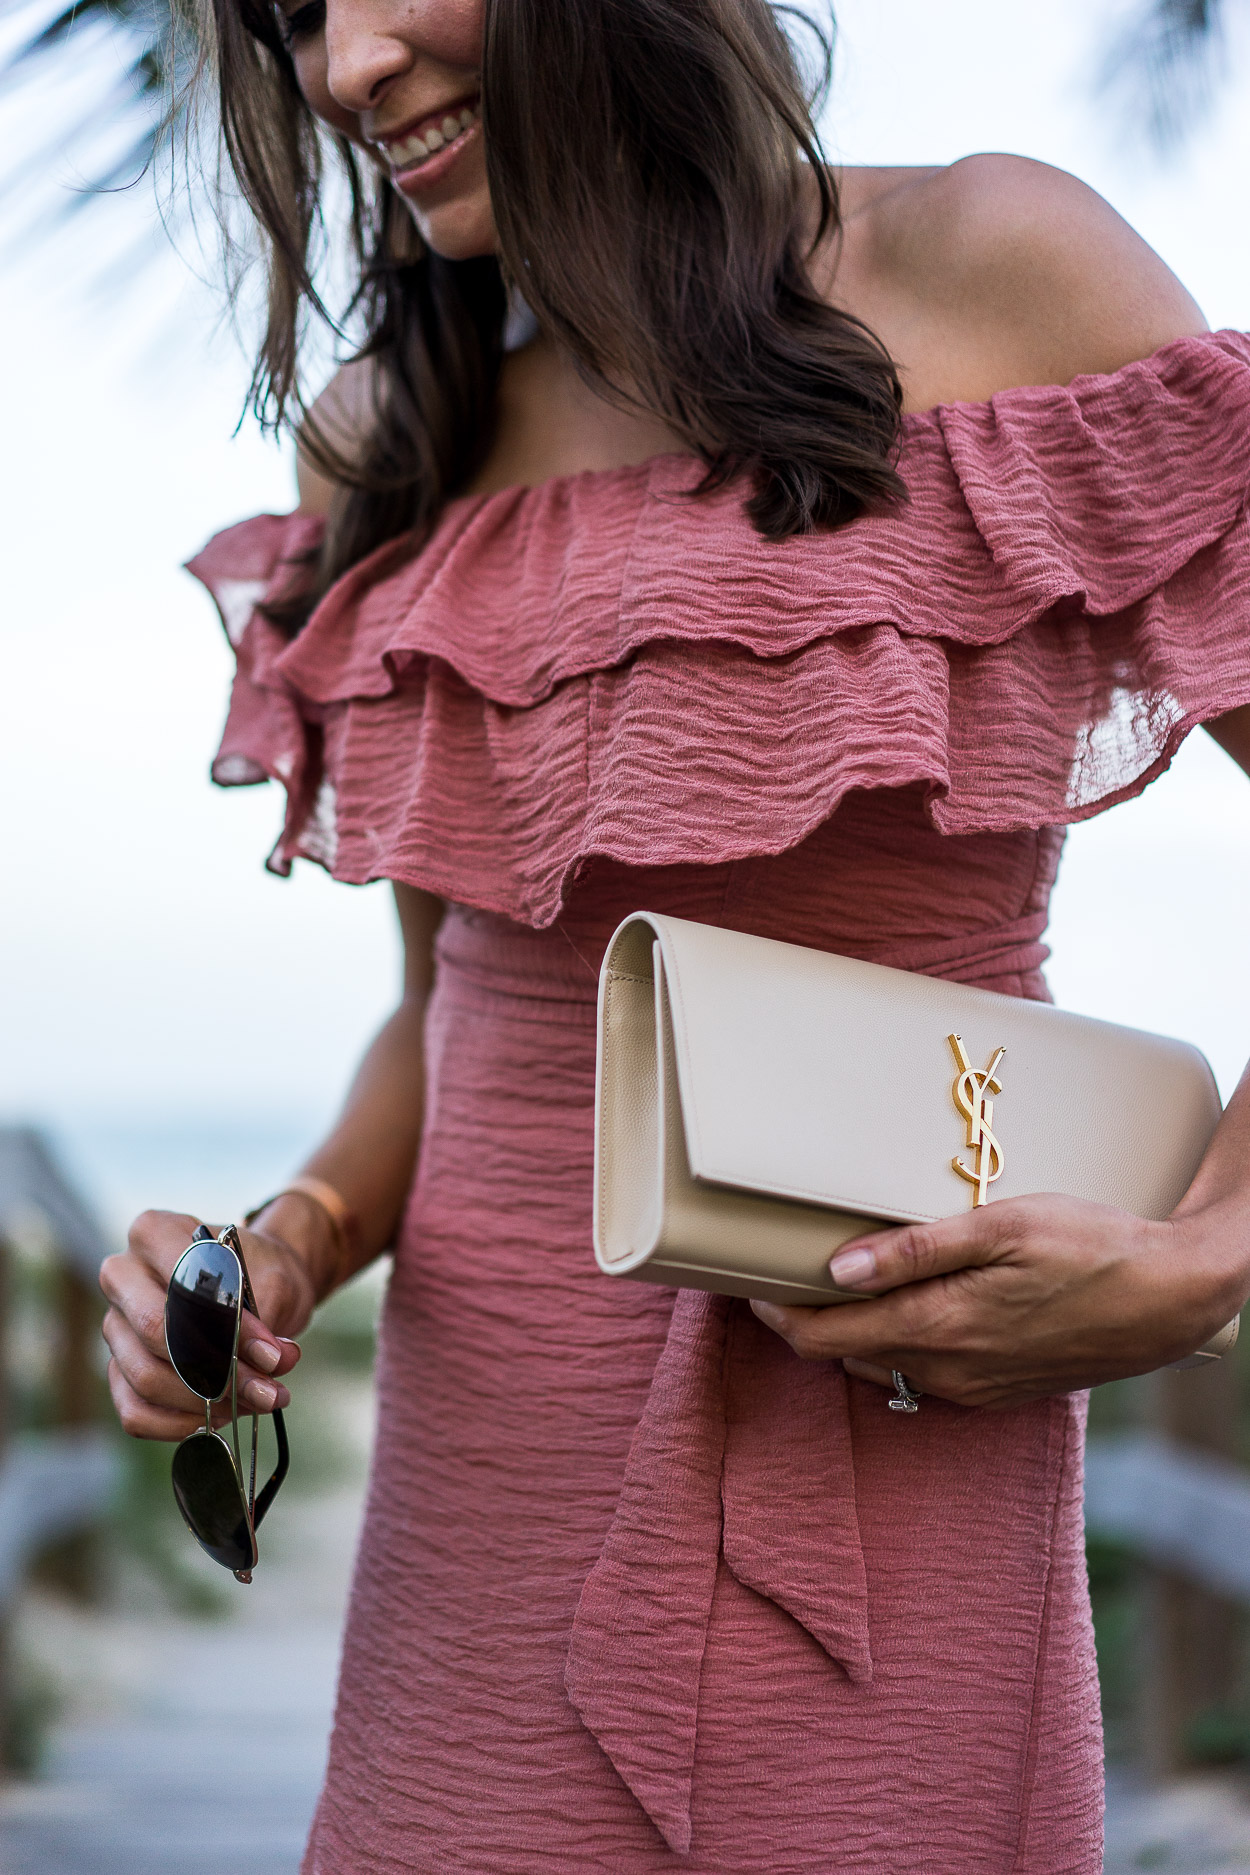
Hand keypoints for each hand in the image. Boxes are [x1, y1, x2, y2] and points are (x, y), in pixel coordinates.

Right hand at [100, 1210, 314, 1440]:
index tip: (272, 1354)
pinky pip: (135, 1413)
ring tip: (258, 1401)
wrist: (261, 1284)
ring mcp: (115, 1327)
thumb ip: (268, 1319)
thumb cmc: (262, 1273)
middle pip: (154, 1334)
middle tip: (267, 1389)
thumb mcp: (275, 1281)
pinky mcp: (119, 1371)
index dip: (225, 1329)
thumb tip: (270, 1363)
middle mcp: (122, 1277)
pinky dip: (181, 1425)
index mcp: (154, 1234)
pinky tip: (221, 1418)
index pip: (178, 1287)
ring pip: (146, 1379)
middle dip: (218, 1372)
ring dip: (208, 1404)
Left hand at [748, 1192, 1246, 1408]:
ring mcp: (974, 1388)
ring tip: (832, 1284)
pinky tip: (901, 1308)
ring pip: (881, 1367)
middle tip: (778, 1273)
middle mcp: (949, 1371)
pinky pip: (922, 1375)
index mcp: (941, 1328)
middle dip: (802, 1320)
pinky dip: (893, 1344)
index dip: (776, 1311)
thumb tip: (838, 1267)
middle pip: (843, 1355)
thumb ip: (915, 1249)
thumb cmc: (1092, 1246)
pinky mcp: (998, 1391)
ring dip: (847, 1333)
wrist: (1174, 1298)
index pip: (823, 1338)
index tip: (748, 1278)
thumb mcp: (1002, 1227)